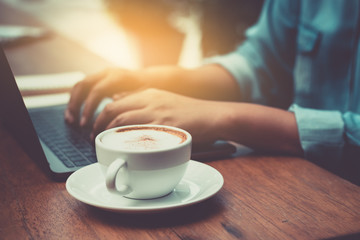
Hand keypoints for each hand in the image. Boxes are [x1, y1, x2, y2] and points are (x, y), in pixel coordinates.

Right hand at [65, 68, 141, 126]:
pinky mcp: (98, 79)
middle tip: (73, 122)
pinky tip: (75, 114)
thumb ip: (128, 101)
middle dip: (76, 105)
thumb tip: (115, 111)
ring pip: (80, 86)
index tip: (86, 123)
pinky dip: (77, 100)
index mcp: (117, 76)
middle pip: (83, 85)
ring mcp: (101, 75)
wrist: (149, 79)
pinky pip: (83, 88)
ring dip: (73, 103)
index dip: (89, 107)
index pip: (97, 90)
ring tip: (70, 120)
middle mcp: (107, 73)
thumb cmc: (146, 90)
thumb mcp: (141, 96)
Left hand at [91, 88, 221, 143]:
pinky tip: (124, 150)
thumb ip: (141, 100)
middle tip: (95, 138)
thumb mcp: (163, 99)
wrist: (213, 115)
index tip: (96, 128)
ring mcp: (158, 113)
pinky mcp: (166, 127)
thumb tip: (117, 99)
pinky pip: (140, 134)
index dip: (100, 117)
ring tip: (105, 144)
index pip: (115, 102)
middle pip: (114, 109)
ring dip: (108, 133)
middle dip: (98, 125)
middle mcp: (150, 100)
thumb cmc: (189, 111)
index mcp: (148, 94)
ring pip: (122, 120)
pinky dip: (127, 142)